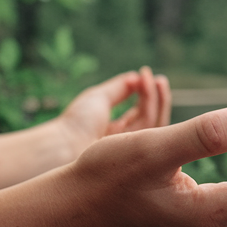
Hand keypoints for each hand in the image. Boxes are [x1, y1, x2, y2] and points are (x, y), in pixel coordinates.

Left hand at [56, 67, 171, 157]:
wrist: (65, 145)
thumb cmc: (77, 121)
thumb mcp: (98, 98)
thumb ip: (119, 88)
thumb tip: (137, 77)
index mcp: (111, 131)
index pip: (136, 114)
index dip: (144, 95)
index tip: (146, 75)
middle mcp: (122, 141)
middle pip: (149, 119)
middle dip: (156, 99)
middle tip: (161, 79)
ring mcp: (131, 148)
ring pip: (154, 124)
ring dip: (158, 101)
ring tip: (159, 81)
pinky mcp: (138, 151)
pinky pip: (153, 129)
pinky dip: (155, 109)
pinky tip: (153, 93)